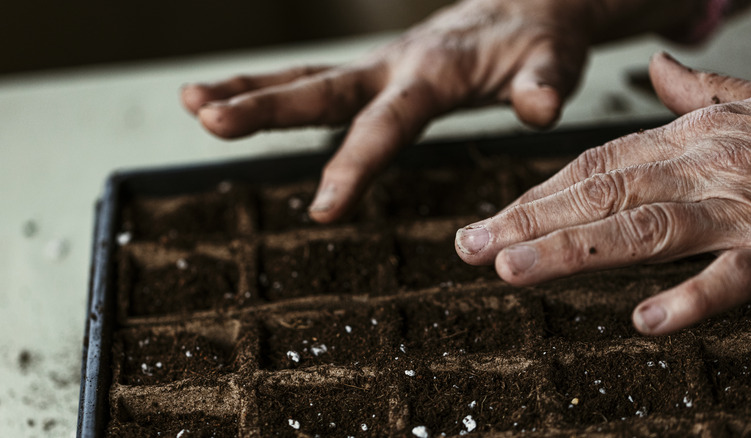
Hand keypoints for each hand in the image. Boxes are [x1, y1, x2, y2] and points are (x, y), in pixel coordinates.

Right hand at [181, 0, 609, 221]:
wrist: (525, 6)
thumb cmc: (540, 39)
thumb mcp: (554, 61)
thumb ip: (543, 86)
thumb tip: (540, 110)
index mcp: (436, 73)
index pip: (387, 123)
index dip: (354, 165)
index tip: (321, 209)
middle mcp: (395, 65)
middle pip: (322, 88)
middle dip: (265, 107)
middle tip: (207, 119)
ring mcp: (380, 67)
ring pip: (305, 78)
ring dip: (248, 91)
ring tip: (190, 103)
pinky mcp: (375, 73)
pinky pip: (316, 81)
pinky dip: (271, 89)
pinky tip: (230, 102)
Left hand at [455, 52, 750, 335]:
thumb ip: (701, 89)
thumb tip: (657, 64)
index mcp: (692, 139)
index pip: (594, 165)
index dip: (536, 195)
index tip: (487, 224)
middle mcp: (706, 167)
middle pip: (601, 192)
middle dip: (531, 221)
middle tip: (471, 248)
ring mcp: (747, 208)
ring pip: (647, 228)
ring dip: (576, 251)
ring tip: (514, 272)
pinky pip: (740, 274)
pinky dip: (696, 297)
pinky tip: (646, 321)